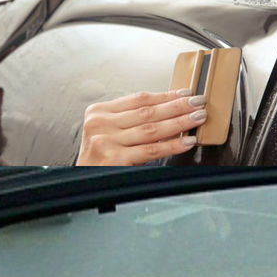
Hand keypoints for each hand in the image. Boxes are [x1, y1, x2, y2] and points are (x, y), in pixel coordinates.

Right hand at [76, 89, 206, 165]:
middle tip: (198, 102)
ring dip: (179, 122)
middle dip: (177, 106)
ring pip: (151, 129)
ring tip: (197, 118)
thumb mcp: (105, 132)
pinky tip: (186, 141)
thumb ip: (127, 120)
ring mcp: (106, 141)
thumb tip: (168, 111)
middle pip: (147, 111)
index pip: (138, 99)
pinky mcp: (114, 159)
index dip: (165, 95)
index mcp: (98, 112)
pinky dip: (171, 145)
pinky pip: (150, 150)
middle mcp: (100, 124)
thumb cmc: (95, 160)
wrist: (78, 183)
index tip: (184, 92)